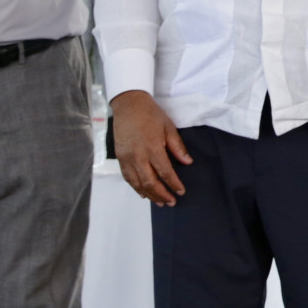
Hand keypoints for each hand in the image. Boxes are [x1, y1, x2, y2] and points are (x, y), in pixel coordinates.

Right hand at [111, 89, 191, 206]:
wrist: (128, 105)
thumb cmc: (151, 114)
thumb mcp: (169, 127)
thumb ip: (177, 147)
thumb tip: (188, 162)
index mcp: (153, 148)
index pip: (165, 172)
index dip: (174, 184)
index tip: (181, 191)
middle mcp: (138, 156)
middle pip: (150, 183)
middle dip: (162, 195)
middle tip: (171, 202)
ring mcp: (127, 158)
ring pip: (137, 183)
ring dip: (149, 195)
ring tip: (159, 202)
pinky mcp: (120, 158)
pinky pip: (128, 177)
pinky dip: (136, 187)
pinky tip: (143, 193)